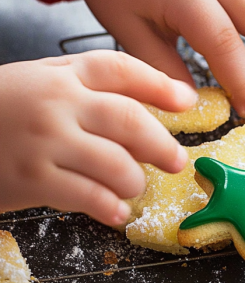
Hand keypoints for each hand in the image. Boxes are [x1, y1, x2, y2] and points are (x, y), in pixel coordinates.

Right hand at [0, 51, 196, 225]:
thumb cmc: (3, 111)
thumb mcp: (41, 82)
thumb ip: (89, 89)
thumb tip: (147, 109)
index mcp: (62, 74)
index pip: (120, 71)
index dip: (160, 85)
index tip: (188, 102)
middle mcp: (57, 103)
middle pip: (129, 120)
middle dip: (162, 144)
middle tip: (177, 160)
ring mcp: (44, 141)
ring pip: (115, 164)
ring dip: (135, 181)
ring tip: (134, 186)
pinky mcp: (32, 178)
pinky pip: (88, 196)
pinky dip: (111, 207)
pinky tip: (118, 211)